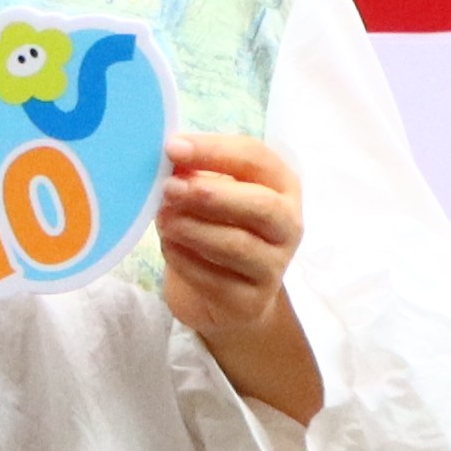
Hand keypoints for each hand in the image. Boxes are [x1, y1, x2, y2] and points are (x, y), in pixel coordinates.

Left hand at [156, 133, 320, 420]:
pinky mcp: (252, 302)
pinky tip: (168, 246)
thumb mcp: (210, 194)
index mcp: (281, 185)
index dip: (214, 150)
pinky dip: (185, 260)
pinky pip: (216, 279)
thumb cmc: (217, 228)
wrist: (224, 296)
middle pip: (261, 205)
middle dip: (211, 194)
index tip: (172, 147)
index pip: (256, 158)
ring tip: (163, 219)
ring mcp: (274, 266)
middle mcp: (287, 225)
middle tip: (169, 188)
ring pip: (238, 245)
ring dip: (193, 228)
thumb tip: (173, 157)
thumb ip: (195, 173)